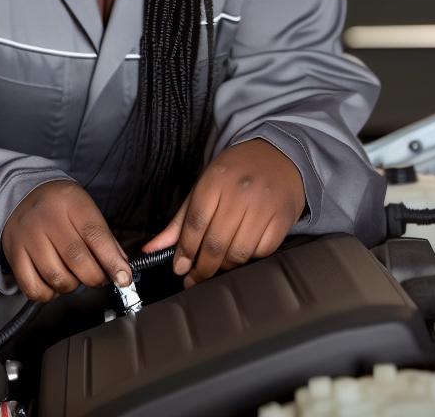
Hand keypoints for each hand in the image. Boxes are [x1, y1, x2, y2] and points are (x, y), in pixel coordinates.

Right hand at [1, 181, 131, 301]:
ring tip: (74, 276)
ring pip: (56, 277)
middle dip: (94, 277)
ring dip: (72, 286)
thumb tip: (122, 269)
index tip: (124, 278)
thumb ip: (105, 239)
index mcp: (70, 202)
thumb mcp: (85, 209)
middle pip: (76, 259)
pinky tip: (54, 283)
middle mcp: (46, 218)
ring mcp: (28, 237)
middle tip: (99, 277)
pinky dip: (49, 294)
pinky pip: (33, 288)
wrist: (21, 196)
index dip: (112, 261)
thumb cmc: (59, 206)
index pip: (95, 235)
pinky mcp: (14, 255)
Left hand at [142, 139, 304, 286]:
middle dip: (202, 268)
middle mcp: (240, 192)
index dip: (185, 251)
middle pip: (216, 243)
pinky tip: (241, 255)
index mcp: (216, 180)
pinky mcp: (283, 218)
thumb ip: (179, 221)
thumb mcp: (204, 186)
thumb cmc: (236, 172)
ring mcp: (264, 205)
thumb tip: (151, 249)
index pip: (195, 224)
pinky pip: (262, 251)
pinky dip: (249, 259)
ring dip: (224, 268)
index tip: (180, 268)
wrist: (278, 155)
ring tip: (217, 268)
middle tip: (195, 278)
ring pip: (239, 252)